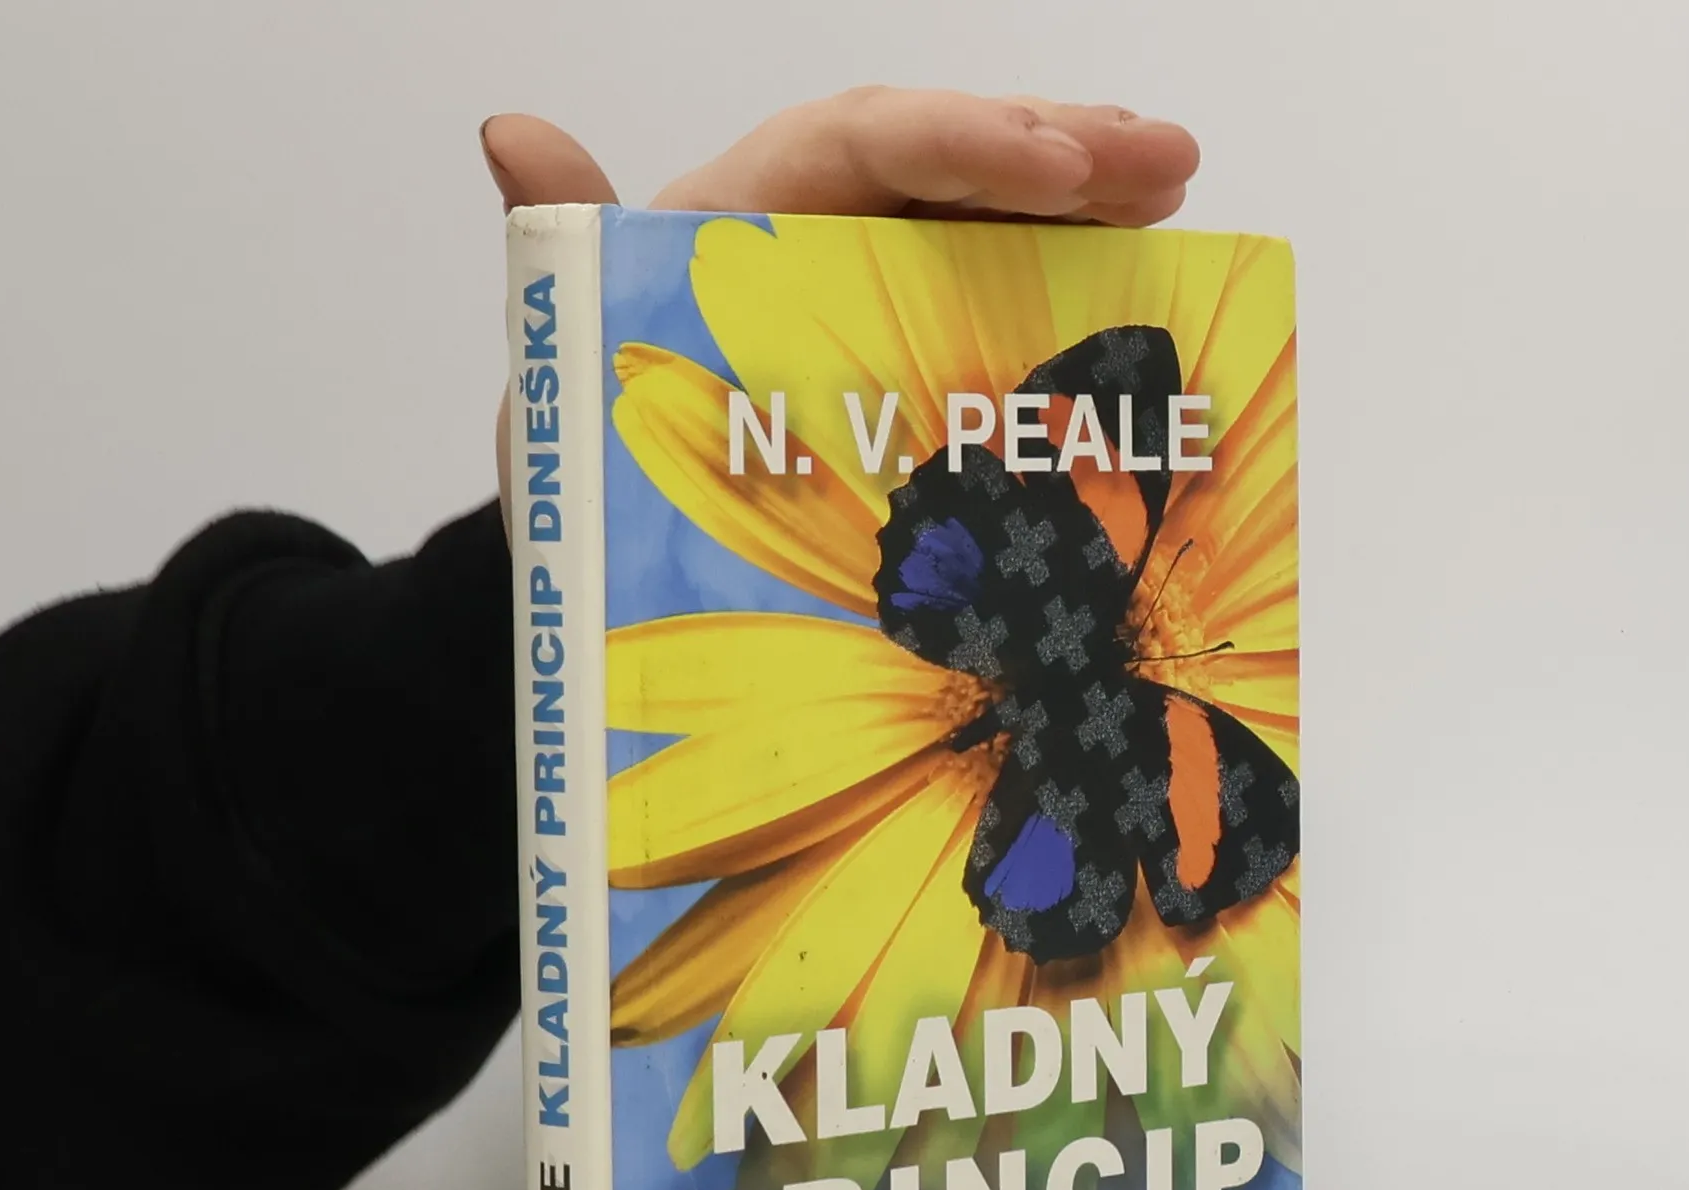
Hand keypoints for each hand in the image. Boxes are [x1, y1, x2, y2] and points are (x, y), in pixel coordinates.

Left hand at [482, 90, 1202, 513]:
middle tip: (1168, 163)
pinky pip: (990, 297)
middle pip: (945, 159)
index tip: (1056, 172)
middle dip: (1059, 148)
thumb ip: (566, 245)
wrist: (605, 554)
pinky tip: (1136, 261)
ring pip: (982, 214)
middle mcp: (809, 237)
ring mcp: (863, 296)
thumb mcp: (563, 363)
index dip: (960, 145)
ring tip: (1175, 188)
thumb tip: (514, 135)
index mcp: (734, 222)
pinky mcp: (902, 357)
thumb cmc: (581, 462)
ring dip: (1085, 192)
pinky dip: (1063, 275)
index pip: (855, 146)